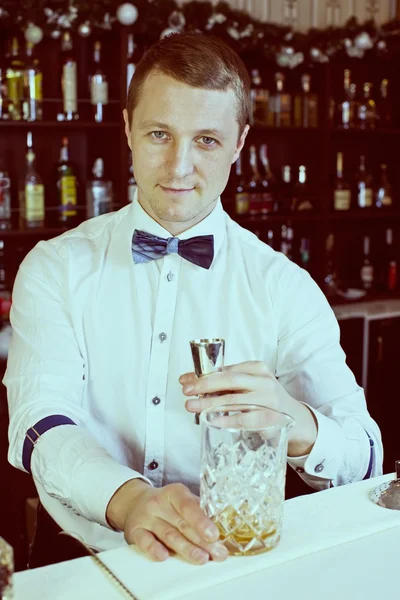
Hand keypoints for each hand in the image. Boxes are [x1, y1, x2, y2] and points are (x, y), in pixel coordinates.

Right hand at [106, 479, 227, 564]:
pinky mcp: (135, 531)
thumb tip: (223, 527)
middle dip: (201, 541)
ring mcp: (146, 517)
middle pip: (182, 524)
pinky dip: (154, 549)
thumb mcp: (181, 501)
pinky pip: (145, 541)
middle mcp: (159, 503)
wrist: (136, 503)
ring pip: (168, 535)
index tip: (214, 534)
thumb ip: (199, 511)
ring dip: (186, 549)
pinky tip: (164, 556)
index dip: (202, 521)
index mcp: (174, 493)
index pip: (188, 506)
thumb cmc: (167, 505)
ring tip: (202, 558)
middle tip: (217, 553)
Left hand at [179, 361, 317, 456]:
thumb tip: (191, 381)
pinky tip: (211, 420)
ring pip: (233, 400)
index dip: (203, 375)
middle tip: (187, 391)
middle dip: (204, 385)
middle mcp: (263, 381)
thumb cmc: (265, 398)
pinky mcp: (270, 418)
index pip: (226, 370)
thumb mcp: (250, 384)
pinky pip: (244, 419)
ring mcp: (268, 400)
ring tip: (192, 406)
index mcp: (257, 368)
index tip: (185, 380)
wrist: (294, 416)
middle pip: (230, 381)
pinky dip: (225, 419)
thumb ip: (226, 382)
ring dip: (209, 403)